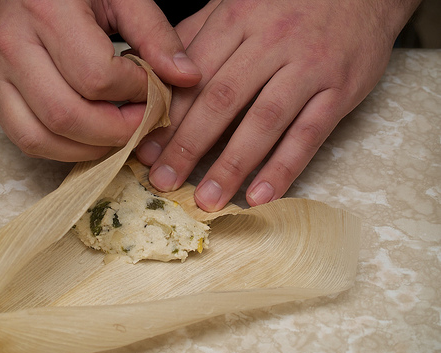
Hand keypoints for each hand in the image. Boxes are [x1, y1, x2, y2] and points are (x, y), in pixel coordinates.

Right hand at [0, 0, 200, 160]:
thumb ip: (154, 33)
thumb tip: (187, 77)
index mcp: (47, 12)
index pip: (98, 77)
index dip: (137, 92)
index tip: (156, 88)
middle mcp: (13, 47)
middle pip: (69, 116)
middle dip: (118, 131)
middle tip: (144, 121)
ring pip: (42, 137)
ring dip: (90, 148)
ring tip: (119, 132)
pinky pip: (26, 139)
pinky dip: (63, 149)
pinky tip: (90, 137)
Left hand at [136, 0, 419, 210]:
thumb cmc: (289, 4)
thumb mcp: (238, 6)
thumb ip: (198, 39)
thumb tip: (155, 75)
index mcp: (238, 20)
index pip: (195, 76)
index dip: (168, 116)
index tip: (146, 150)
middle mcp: (271, 43)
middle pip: (222, 100)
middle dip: (188, 146)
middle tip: (163, 182)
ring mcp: (308, 67)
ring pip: (263, 122)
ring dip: (232, 165)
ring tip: (208, 200)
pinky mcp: (340, 90)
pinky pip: (308, 135)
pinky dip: (283, 168)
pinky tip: (260, 197)